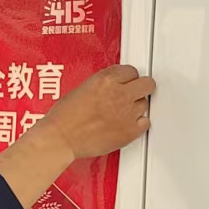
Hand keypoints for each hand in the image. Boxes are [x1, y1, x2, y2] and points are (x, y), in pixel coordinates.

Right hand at [29, 65, 153, 159]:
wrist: (61, 138)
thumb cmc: (64, 117)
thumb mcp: (82, 88)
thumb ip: (103, 84)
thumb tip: (112, 86)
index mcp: (106, 79)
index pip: (131, 70)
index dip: (128, 78)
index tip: (125, 82)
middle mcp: (119, 93)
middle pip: (147, 83)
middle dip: (142, 87)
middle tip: (135, 93)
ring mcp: (127, 113)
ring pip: (145, 104)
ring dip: (136, 107)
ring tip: (122, 113)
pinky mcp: (130, 131)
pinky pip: (145, 123)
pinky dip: (138, 124)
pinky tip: (127, 124)